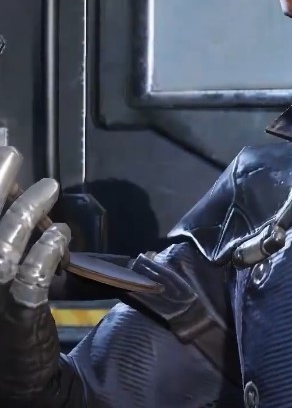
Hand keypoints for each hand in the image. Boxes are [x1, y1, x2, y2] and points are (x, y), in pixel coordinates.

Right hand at [0, 146, 70, 397]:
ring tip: (50, 186)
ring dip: (25, 210)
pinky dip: (45, 250)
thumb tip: (14, 187)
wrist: (14, 374)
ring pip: (0, 243)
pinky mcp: (14, 314)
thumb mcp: (1, 268)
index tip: (1, 142)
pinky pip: (28, 277)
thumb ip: (6, 231)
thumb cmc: (5, 312)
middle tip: (12, 152)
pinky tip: (61, 233)